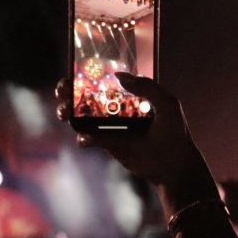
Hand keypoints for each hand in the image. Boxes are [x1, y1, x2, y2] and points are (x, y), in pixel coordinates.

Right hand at [55, 73, 214, 207]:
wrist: (174, 166)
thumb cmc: (174, 132)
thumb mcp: (166, 103)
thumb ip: (146, 87)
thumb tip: (118, 75)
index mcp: (128, 94)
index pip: (104, 80)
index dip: (86, 74)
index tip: (74, 71)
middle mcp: (116, 108)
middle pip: (86, 96)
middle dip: (69, 91)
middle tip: (63, 91)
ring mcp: (109, 126)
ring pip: (82, 117)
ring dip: (68, 112)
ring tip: (65, 113)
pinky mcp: (107, 144)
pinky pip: (88, 138)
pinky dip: (83, 136)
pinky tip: (86, 137)